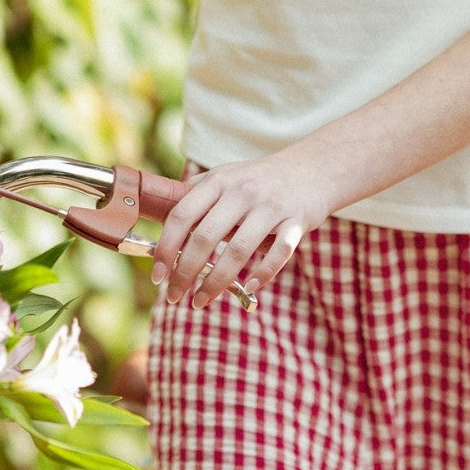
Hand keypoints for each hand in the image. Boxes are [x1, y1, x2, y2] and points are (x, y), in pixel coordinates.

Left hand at [151, 155, 332, 308]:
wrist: (312, 168)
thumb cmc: (260, 179)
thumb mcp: (226, 175)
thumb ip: (197, 193)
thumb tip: (163, 218)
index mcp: (218, 181)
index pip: (182, 216)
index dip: (165, 248)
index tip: (157, 275)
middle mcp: (242, 192)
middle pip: (205, 237)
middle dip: (185, 272)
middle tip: (175, 296)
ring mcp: (270, 206)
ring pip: (238, 250)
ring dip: (216, 282)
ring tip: (201, 300)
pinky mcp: (297, 221)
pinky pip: (279, 253)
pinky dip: (263, 274)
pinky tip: (250, 288)